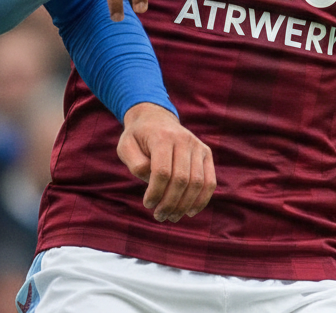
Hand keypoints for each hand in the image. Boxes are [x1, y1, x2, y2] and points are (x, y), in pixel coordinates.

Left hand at [118, 102, 215, 222]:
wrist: (155, 118)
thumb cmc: (138, 137)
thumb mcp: (125, 146)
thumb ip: (134, 163)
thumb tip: (151, 178)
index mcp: (162, 136)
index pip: (162, 171)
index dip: (155, 193)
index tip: (147, 204)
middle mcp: (183, 139)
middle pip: (181, 179)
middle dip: (170, 203)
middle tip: (159, 216)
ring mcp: (197, 145)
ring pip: (197, 183)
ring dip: (184, 206)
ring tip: (171, 217)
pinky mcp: (206, 153)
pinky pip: (210, 181)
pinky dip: (202, 200)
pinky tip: (190, 211)